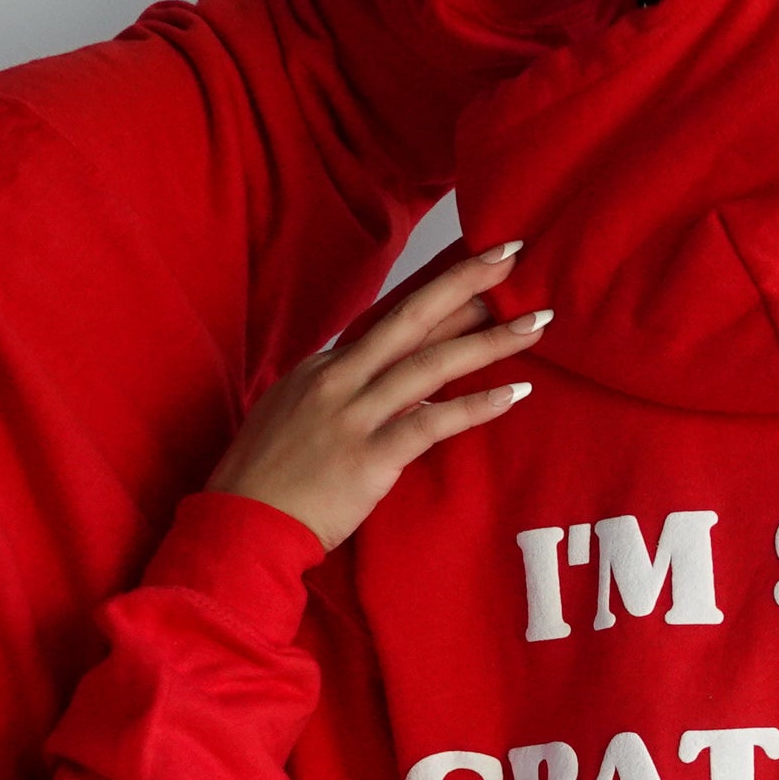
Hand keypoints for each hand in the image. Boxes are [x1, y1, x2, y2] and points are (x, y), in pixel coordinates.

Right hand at [211, 246, 548, 551]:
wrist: (242, 525)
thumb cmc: (267, 478)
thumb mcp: (294, 415)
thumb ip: (340, 392)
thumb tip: (385, 381)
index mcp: (322, 366)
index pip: (391, 317)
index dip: (436, 289)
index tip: (475, 263)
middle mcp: (338, 378)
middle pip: (413, 318)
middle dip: (465, 283)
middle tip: (512, 254)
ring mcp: (353, 415)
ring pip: (431, 364)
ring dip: (488, 341)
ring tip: (536, 323)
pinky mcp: (368, 457)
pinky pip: (430, 423)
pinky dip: (475, 406)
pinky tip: (514, 394)